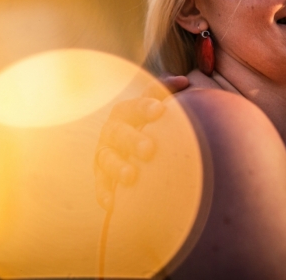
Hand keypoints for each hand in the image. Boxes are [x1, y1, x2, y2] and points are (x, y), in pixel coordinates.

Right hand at [94, 75, 189, 208]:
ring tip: (131, 177)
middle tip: (149, 149)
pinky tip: (112, 203)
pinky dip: (105, 193)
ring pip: (106, 159)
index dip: (145, 107)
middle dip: (132, 140)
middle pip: (119, 134)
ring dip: (117, 168)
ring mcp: (104, 154)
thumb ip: (166, 92)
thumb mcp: (154, 107)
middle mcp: (111, 131)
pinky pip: (101, 185)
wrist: (129, 149)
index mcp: (125, 113)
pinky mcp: (101, 177)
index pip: (134, 107)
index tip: (160, 110)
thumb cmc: (148, 125)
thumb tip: (184, 82)